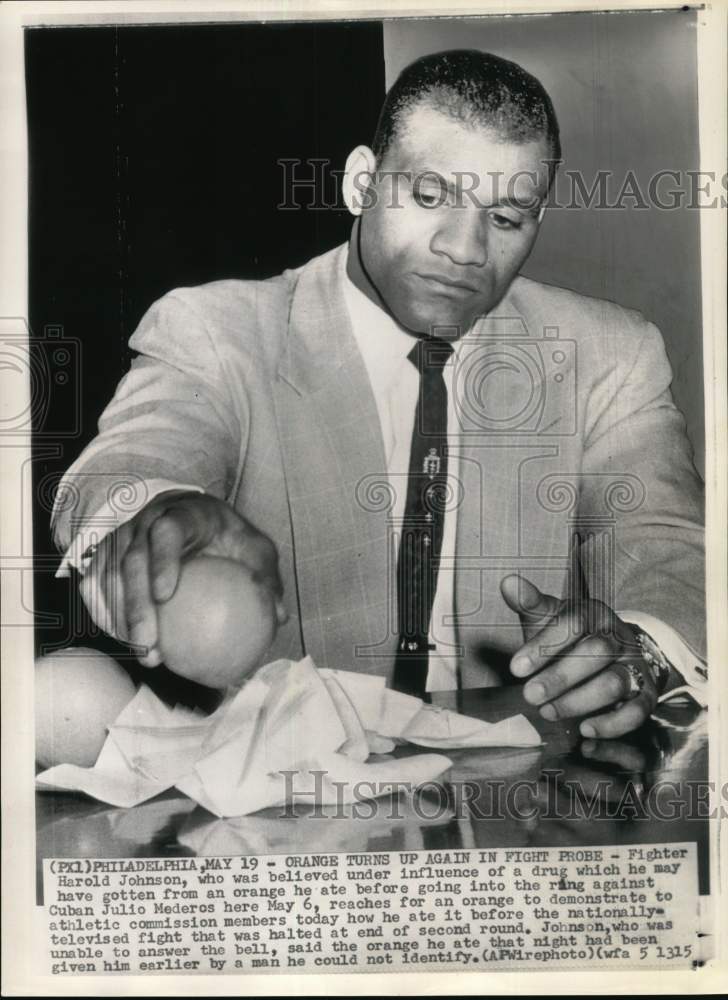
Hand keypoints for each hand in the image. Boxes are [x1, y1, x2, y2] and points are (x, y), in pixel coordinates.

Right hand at [99, 491, 285, 666]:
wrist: (191, 514)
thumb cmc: (227, 535)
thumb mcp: (254, 548)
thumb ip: (264, 577)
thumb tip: (279, 616)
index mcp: (182, 513)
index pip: (166, 531)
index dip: (161, 560)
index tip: (165, 595)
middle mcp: (145, 521)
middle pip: (131, 561)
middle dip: (135, 606)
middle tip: (150, 646)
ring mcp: (122, 536)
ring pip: (109, 577)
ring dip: (120, 619)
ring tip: (143, 656)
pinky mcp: (107, 554)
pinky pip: (97, 585)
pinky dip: (106, 614)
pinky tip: (125, 645)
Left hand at [500, 573, 657, 737]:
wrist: (610, 655)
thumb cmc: (570, 638)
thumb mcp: (550, 618)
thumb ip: (530, 603)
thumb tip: (508, 582)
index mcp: (594, 614)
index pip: (573, 623)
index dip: (543, 646)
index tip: (515, 668)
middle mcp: (618, 637)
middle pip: (596, 653)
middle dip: (560, 677)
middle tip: (529, 695)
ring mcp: (634, 666)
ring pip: (614, 682)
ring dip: (579, 701)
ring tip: (548, 712)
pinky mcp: (645, 695)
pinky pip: (636, 711)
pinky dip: (612, 724)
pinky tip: (585, 730)